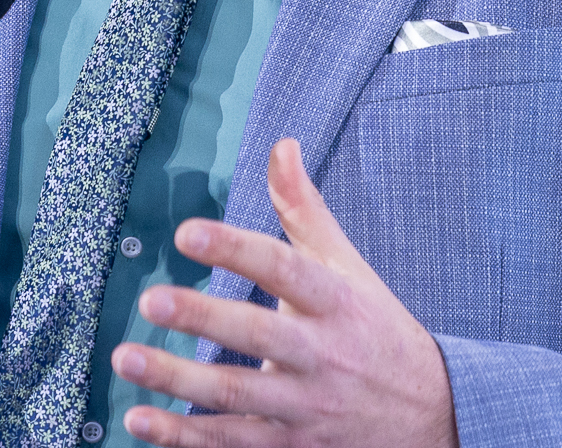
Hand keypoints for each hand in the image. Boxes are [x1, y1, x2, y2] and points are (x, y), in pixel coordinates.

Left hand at [109, 138, 458, 447]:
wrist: (434, 416)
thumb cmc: (374, 328)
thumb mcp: (346, 266)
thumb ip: (304, 209)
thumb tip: (281, 145)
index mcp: (334, 300)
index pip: (284, 268)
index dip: (236, 249)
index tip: (187, 232)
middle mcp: (320, 354)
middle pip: (258, 334)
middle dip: (202, 317)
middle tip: (151, 299)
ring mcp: (305, 406)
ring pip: (237, 394)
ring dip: (178, 380)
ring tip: (127, 357)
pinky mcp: (291, 446)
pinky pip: (233, 442)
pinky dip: (184, 436)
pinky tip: (140, 419)